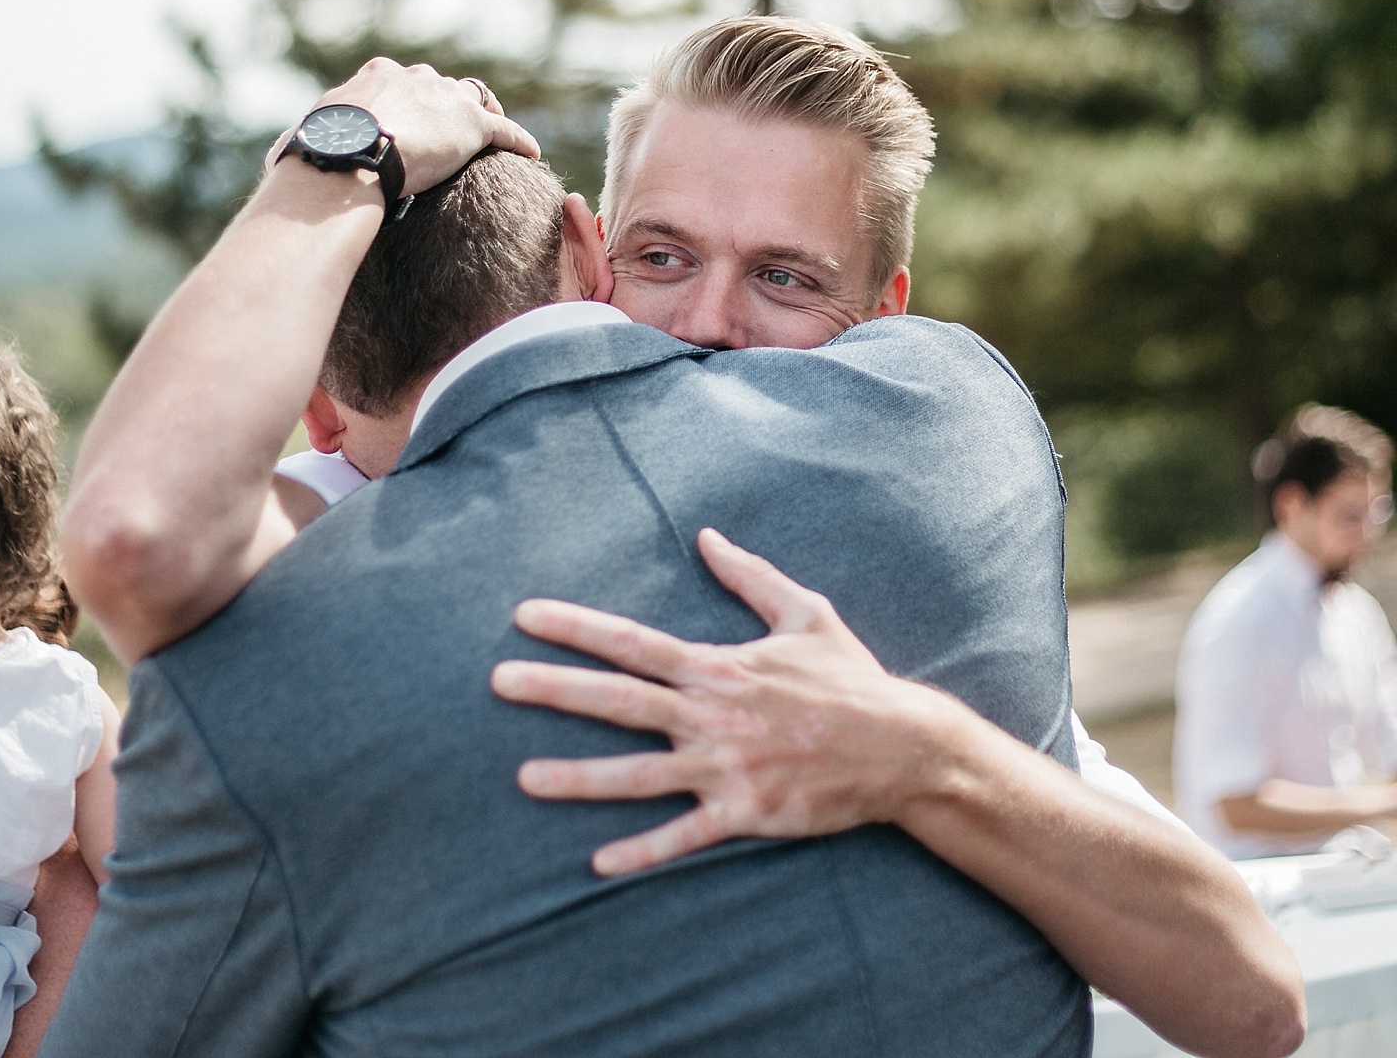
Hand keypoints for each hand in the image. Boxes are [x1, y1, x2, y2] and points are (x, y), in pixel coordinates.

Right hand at [275, 58, 540, 196]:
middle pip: (439, 84)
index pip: (398, 79)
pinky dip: (519, 140)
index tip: (405, 113)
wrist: (350, 156)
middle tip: (451, 123)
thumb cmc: (319, 151)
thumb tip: (279, 156)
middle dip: (446, 100)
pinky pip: (505, 130)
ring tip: (494, 131)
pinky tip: (531, 153)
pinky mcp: (472, 125)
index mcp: (375, 77)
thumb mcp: (302, 139)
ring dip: (485, 113)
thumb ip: (300, 142)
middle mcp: (414, 77)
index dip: (405, 96)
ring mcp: (445, 98)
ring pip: (475, 99)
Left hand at [491, 528, 965, 874]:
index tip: (524, 616)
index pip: (632, 641)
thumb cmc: (851, 679)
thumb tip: (706, 537)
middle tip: (497, 681)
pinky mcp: (746, 812)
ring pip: (638, 774)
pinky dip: (642, 851)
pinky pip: (684, 834)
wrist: (904, 747)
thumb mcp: (805, 612)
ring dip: (579, 777)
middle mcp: (712, 715)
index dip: (576, 627)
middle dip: (554, 689)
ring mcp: (726, 767)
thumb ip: (750, 575)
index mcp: (718, 666)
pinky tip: (598, 865)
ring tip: (524, 778)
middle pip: (618, 699)